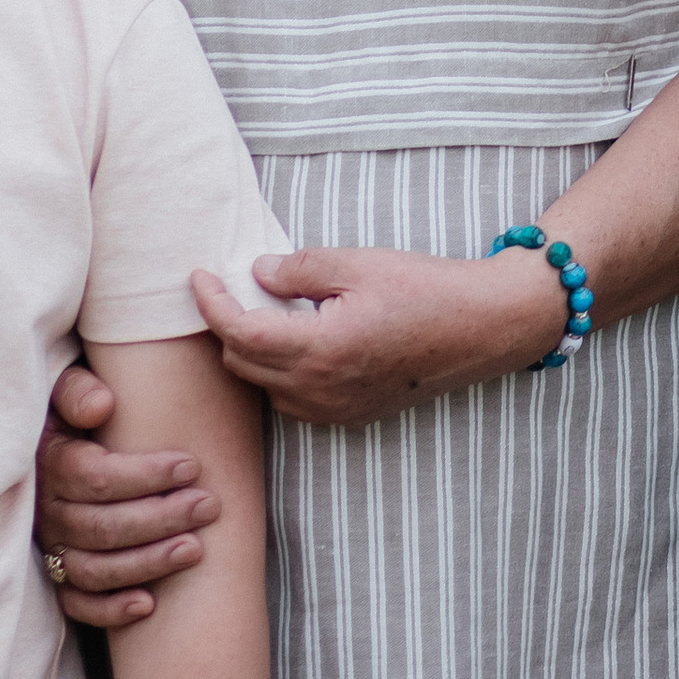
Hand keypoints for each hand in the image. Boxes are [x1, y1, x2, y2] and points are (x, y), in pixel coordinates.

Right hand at [39, 357, 220, 629]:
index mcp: (48, 461)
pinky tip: (149, 604)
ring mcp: (49, 546)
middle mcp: (45, 510)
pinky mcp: (56, 575)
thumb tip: (102, 405)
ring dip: (146, 563)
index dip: (144, 475)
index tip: (191, 464)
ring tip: (195, 549)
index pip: (92, 477)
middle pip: (99, 527)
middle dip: (159, 518)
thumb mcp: (68, 386)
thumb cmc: (78, 409)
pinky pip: (77, 604)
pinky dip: (110, 610)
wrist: (59, 438)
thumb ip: (78, 389)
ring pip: (92, 570)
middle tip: (208, 505)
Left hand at [193, 243, 560, 426]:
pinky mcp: (352, 415)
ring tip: (262, 310)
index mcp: (320, 349)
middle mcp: (321, 390)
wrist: (481, 327)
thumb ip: (299, 268)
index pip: (239, 332)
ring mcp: (336, 410)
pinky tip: (295, 339)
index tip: (197, 276)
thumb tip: (256, 273)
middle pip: (243, 364)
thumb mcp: (358, 262)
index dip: (211, 303)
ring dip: (252, 351)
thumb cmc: (424, 288)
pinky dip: (279, 372)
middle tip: (228, 286)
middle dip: (226, 326)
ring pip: (265, 386)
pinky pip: (294, 400)